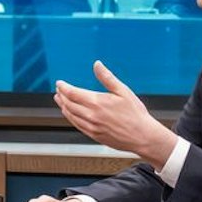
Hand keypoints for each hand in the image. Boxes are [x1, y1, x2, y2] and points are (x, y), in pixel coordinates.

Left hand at [52, 61, 177, 165]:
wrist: (142, 136)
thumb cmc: (135, 114)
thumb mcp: (123, 91)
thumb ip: (107, 78)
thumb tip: (97, 64)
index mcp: (98, 103)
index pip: (73, 93)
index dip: (63, 87)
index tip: (59, 83)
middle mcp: (91, 116)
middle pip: (69, 104)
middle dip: (61, 96)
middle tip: (59, 90)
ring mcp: (91, 127)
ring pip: (71, 115)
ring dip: (63, 106)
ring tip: (60, 100)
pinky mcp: (94, 135)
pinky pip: (77, 125)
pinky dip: (70, 117)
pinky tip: (70, 114)